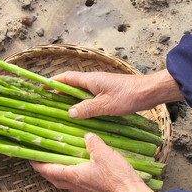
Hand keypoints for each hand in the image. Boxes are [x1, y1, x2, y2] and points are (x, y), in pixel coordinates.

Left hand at [30, 133, 155, 191]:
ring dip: (56, 172)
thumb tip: (87, 136)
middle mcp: (74, 184)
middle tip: (40, 156)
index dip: (36, 163)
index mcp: (72, 175)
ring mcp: (83, 189)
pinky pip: (74, 181)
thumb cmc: (116, 176)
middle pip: (52, 177)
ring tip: (55, 160)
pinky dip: (69, 174)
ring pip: (63, 181)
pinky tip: (76, 166)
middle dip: (44, 168)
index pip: (47, 170)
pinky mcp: (92, 189)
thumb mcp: (103, 152)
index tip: (28, 155)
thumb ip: (92, 142)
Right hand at [50, 69, 183, 118]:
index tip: (42, 87)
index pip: (66, 78)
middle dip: (59, 91)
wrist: (150, 92)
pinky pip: (90, 96)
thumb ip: (87, 108)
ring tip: (60, 109)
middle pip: (71, 84)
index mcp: (90, 79)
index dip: (53, 82)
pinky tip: (81, 113)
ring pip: (81, 91)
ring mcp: (102, 86)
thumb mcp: (106, 105)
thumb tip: (69, 113)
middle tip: (47, 100)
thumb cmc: (129, 96)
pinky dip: (82, 102)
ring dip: (70, 98)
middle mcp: (94, 80)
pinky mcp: (108, 92)